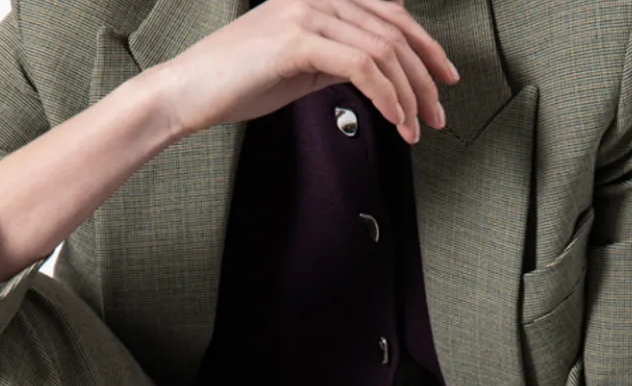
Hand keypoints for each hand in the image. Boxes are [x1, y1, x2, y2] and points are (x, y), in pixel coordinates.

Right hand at [150, 0, 458, 145]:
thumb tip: (375, 71)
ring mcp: (307, 12)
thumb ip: (337, 57)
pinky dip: (386, 97)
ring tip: (416, 128)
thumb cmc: (235, 83)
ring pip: (383, 49)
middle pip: (394, 29)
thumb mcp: (299, 65)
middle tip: (439, 112)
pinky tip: (394, 121)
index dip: (425, 46)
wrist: (187, 92)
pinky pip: (362, 67)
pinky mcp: (297, 39)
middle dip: (425, 75)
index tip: (443, 79)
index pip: (389, 13)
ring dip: (409, 94)